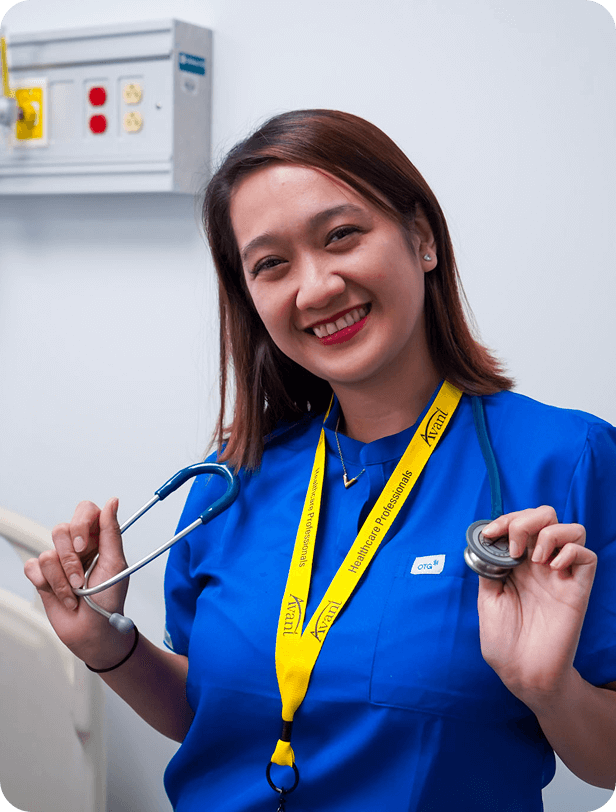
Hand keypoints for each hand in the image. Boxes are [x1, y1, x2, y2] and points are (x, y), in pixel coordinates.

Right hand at [24, 498, 129, 664]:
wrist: (93, 631)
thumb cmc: (109, 599)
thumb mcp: (116, 564)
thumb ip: (111, 531)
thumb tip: (112, 501)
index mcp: (97, 538)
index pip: (85, 511)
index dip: (81, 524)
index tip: (85, 546)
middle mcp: (77, 546)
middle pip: (61, 530)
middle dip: (71, 559)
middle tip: (82, 579)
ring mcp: (58, 561)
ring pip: (48, 553)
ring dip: (63, 579)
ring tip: (76, 593)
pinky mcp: (42, 576)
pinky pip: (33, 567)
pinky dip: (48, 584)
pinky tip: (62, 596)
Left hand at [476, 505, 596, 708]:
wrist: (522, 673)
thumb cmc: (503, 641)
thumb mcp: (487, 598)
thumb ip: (488, 568)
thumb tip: (485, 542)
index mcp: (517, 563)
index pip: (520, 522)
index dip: (505, 519)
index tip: (490, 533)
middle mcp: (540, 564)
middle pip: (547, 516)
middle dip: (527, 520)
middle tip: (513, 546)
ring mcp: (560, 575)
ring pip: (573, 529)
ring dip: (550, 533)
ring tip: (536, 559)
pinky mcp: (577, 590)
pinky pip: (588, 557)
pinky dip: (571, 552)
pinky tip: (553, 569)